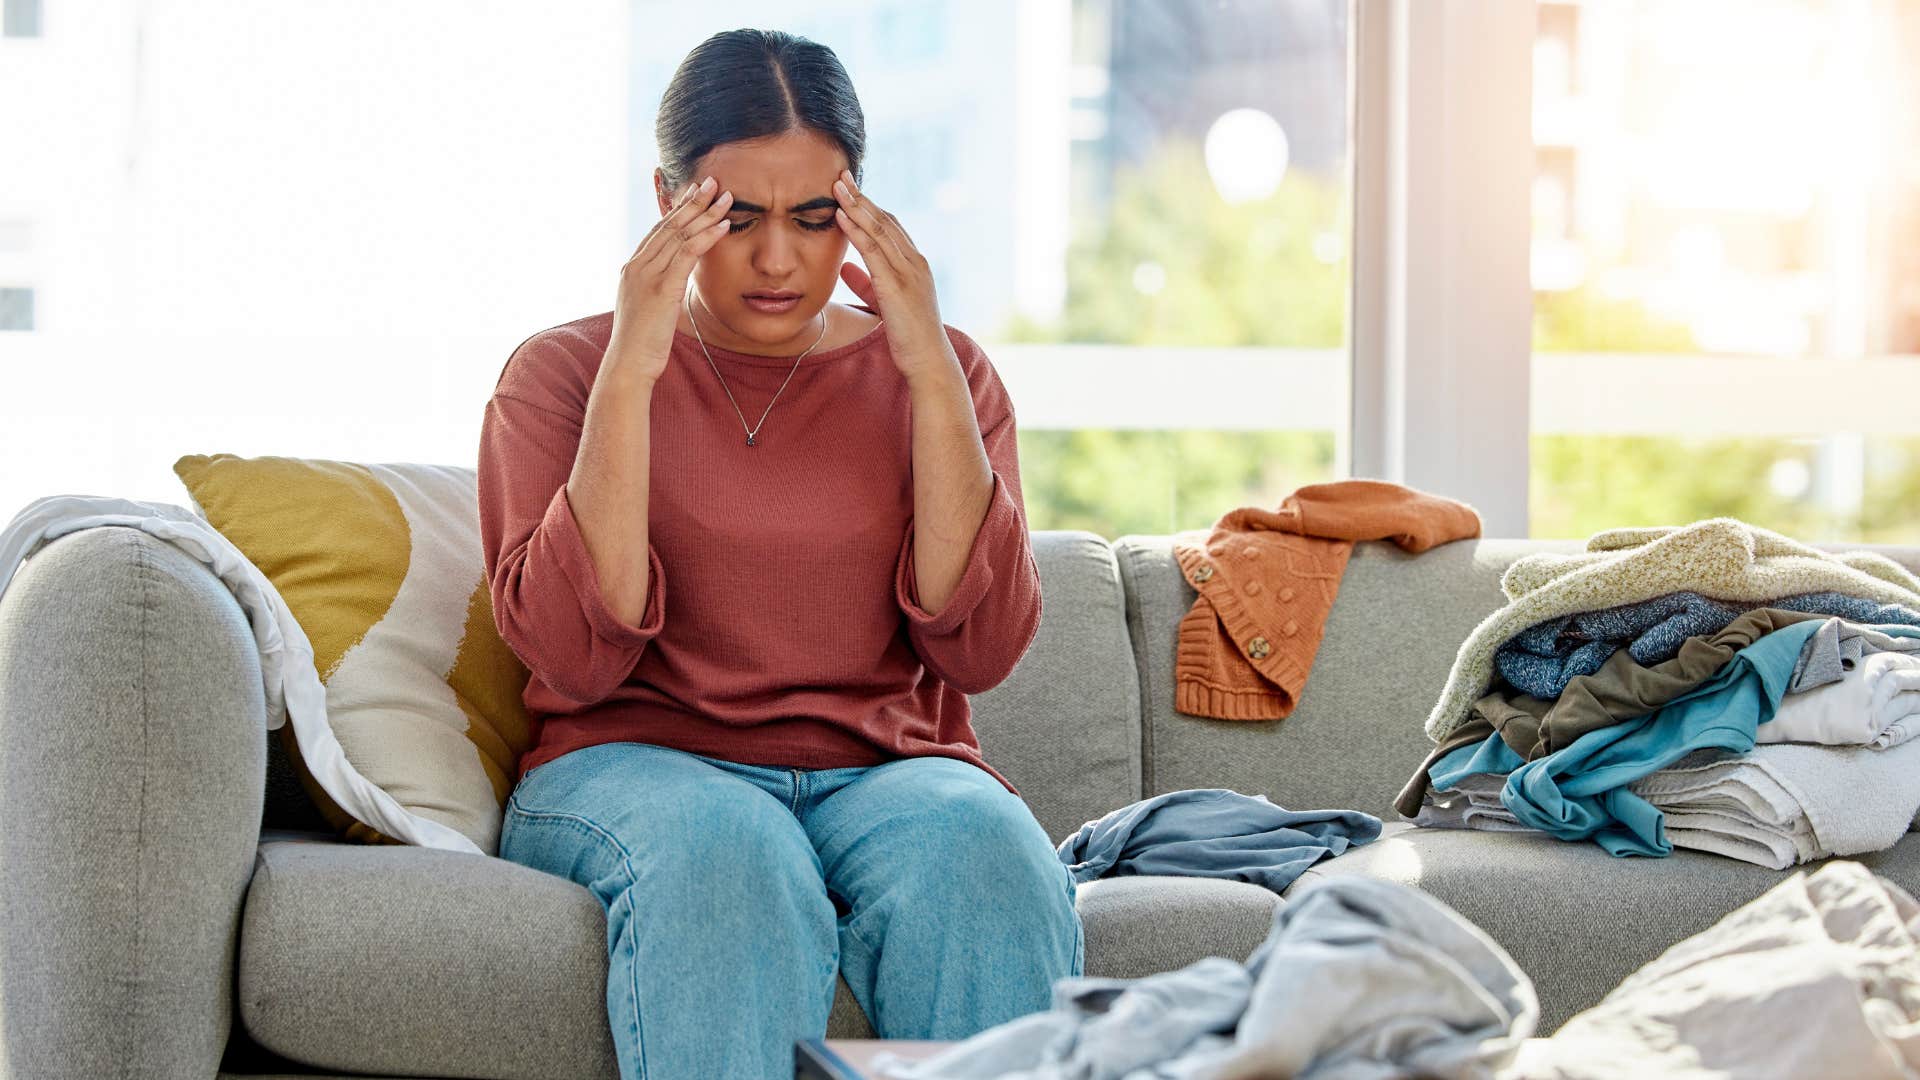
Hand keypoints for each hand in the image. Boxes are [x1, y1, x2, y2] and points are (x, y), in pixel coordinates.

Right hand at [606, 176, 734, 383]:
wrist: (628, 365)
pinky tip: (724, 225)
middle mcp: (637, 265)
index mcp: (633, 268)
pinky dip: (707, 236)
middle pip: (669, 225)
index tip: (695, 193)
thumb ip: (658, 291)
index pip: (658, 231)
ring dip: (706, 213)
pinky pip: (687, 253)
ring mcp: (647, 275)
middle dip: (693, 202)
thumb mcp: (648, 311)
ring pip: (680, 234)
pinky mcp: (661, 288)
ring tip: (726, 197)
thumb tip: (671, 285)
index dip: (678, 210)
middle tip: (714, 182)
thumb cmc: (641, 346)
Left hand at [832, 170, 952, 379]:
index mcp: (915, 264)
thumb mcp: (885, 304)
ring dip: (856, 205)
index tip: (850, 190)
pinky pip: (873, 250)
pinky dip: (856, 230)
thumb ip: (866, 283)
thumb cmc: (910, 337)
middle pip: (885, 219)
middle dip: (861, 197)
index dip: (870, 206)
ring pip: (879, 229)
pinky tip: (841, 216)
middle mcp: (915, 262)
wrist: (929, 360)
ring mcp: (908, 272)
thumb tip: (844, 267)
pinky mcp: (897, 285)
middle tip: (841, 175)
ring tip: (837, 187)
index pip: (891, 226)